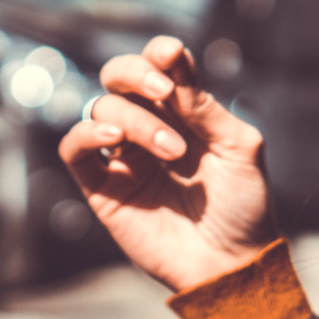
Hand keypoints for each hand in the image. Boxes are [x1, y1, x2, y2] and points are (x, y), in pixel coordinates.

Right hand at [59, 36, 276, 291]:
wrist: (232, 264)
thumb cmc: (244, 206)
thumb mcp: (239, 148)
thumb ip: (204, 107)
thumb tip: (173, 63)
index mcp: (183, 112)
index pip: (159, 66)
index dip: (159, 53)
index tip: (171, 55)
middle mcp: (149, 127)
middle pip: (119, 76)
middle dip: (136, 73)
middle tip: (163, 92)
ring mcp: (123, 156)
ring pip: (102, 108)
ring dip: (136, 120)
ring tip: (171, 151)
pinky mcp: (101, 187)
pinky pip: (74, 148)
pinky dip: (86, 133)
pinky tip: (113, 138)